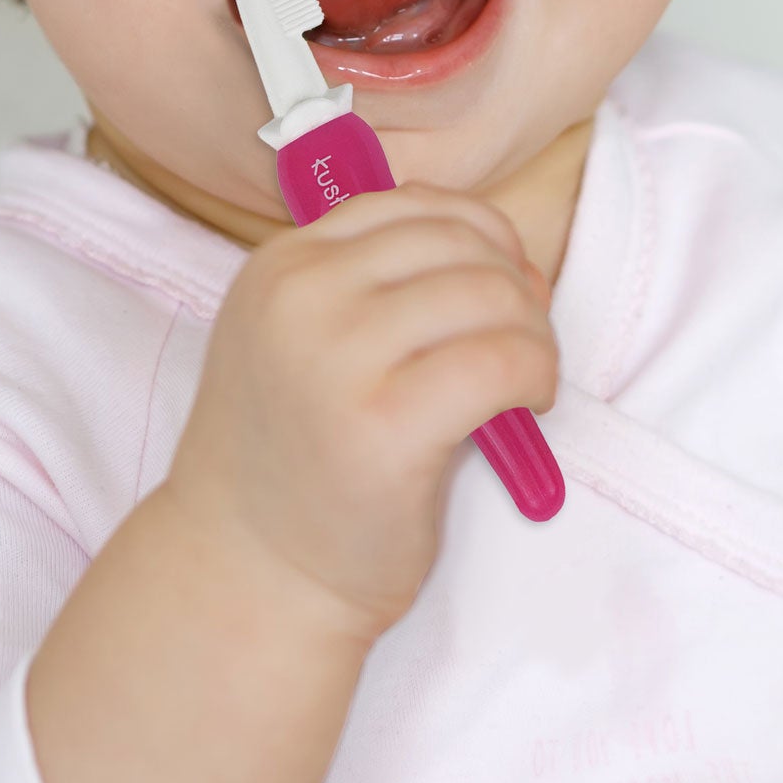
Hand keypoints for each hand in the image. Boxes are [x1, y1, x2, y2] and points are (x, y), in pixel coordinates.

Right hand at [159, 184, 559, 634]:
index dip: (483, 239)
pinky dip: (536, 377)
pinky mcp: (387, 426)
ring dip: (533, 336)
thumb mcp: (304, 343)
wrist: (246, 577)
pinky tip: (526, 409)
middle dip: (516, 288)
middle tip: (520, 345)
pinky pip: (502, 362)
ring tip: (524, 382)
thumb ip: (381, 286)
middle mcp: (301, 298)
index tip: (500, 290)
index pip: (415, 205)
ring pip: (492, 296)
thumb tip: (512, 259)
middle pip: (463, 246)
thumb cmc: (294, 465)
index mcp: (280, 266)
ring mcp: (338, 359)